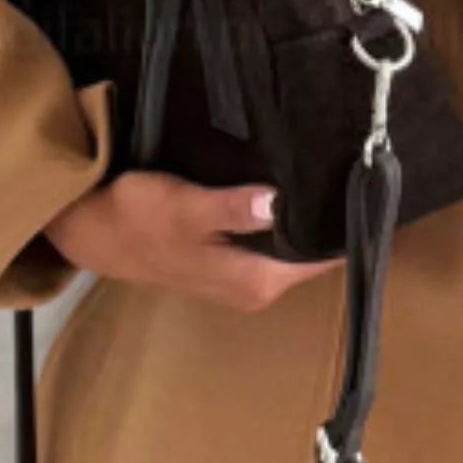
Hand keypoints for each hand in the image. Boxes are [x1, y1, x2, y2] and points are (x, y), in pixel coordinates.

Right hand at [44, 172, 344, 311]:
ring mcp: (245, 280)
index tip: (369, 192)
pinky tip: (292, 193)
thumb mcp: (187, 208)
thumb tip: (278, 204)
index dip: (347, 229)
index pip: (323, 260)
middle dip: (333, 221)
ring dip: (309, 221)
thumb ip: (234, 209)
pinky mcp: (232, 265)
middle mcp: (258, 289)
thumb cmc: (138, 219)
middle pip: (314, 256)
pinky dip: (285, 223)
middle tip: (357, 173)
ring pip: (294, 251)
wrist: (93, 232)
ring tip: (333, 177)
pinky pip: (275, 245)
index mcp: (257, 282)